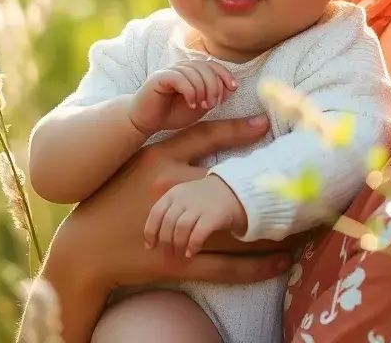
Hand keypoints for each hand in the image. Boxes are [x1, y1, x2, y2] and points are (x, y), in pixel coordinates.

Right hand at [32, 117, 293, 342]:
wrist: (84, 248)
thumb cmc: (117, 195)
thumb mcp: (144, 161)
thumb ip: (181, 140)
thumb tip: (223, 123)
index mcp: (160, 161)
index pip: (204, 137)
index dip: (236, 129)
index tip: (266, 123)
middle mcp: (171, 193)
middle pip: (230, 187)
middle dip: (267, 186)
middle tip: (302, 180)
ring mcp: (176, 230)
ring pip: (236, 231)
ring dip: (273, 230)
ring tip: (306, 225)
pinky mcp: (179, 263)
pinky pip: (226, 267)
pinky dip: (257, 266)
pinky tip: (282, 261)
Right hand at [130, 59, 235, 135]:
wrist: (145, 121)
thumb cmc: (172, 113)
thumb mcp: (199, 105)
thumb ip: (212, 96)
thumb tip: (230, 89)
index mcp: (192, 70)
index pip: (213, 65)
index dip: (225, 74)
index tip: (233, 88)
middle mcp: (182, 66)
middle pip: (206, 68)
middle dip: (214, 86)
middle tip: (213, 104)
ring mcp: (171, 70)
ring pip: (195, 73)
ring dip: (203, 90)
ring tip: (203, 106)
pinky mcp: (160, 77)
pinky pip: (181, 78)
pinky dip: (190, 91)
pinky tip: (192, 104)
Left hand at [145, 174, 245, 257]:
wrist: (234, 190)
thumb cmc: (203, 199)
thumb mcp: (184, 197)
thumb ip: (169, 211)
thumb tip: (151, 238)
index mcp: (175, 193)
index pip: (156, 213)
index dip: (151, 232)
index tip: (151, 246)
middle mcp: (185, 198)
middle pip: (168, 224)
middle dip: (166, 243)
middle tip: (169, 253)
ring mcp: (200, 205)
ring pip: (181, 229)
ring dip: (178, 245)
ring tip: (180, 254)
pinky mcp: (214, 215)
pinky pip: (198, 234)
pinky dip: (192, 245)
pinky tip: (192, 252)